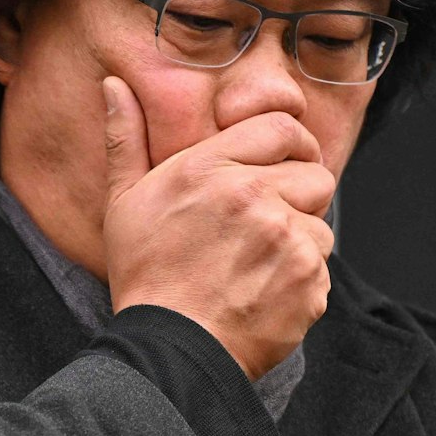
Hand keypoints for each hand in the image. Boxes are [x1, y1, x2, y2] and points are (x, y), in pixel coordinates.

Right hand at [102, 77, 335, 378]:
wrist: (168, 350)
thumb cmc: (145, 275)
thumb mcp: (124, 202)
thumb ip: (127, 139)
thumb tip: (113, 85)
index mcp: (210, 167)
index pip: (282, 128)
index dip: (292, 145)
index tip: (286, 165)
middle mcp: (253, 195)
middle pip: (316, 175)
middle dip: (299, 198)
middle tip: (266, 226)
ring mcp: (285, 239)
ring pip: (321, 226)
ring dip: (300, 244)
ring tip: (257, 267)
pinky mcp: (307, 280)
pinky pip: (322, 269)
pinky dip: (301, 283)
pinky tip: (263, 295)